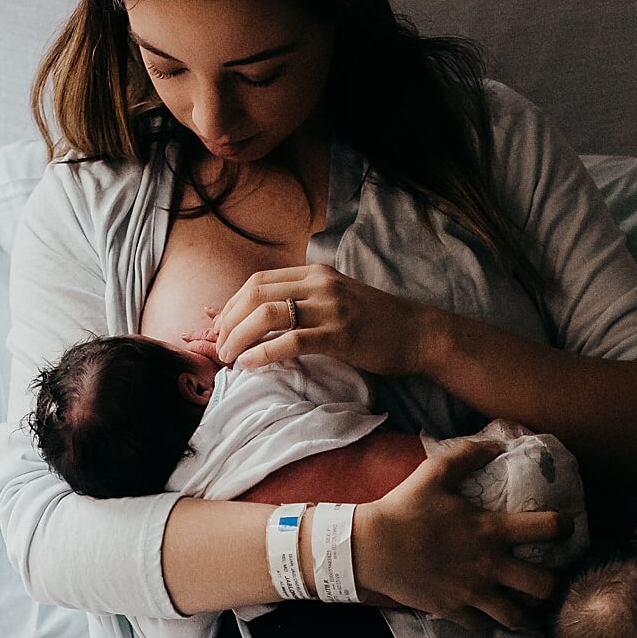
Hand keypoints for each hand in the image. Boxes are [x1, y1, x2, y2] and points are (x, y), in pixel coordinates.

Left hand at [207, 265, 440, 374]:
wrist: (418, 334)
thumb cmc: (377, 323)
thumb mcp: (337, 299)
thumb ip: (306, 300)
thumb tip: (267, 318)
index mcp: (314, 273)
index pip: (258, 281)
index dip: (232, 304)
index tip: (221, 328)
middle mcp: (318, 283)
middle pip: (255, 293)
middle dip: (228, 321)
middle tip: (217, 346)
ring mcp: (329, 307)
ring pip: (267, 313)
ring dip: (239, 336)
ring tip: (228, 357)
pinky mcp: (339, 334)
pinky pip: (290, 341)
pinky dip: (263, 353)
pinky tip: (249, 364)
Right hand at [354, 438, 568, 628]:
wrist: (369, 547)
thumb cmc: (404, 508)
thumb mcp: (434, 472)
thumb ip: (468, 456)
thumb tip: (496, 445)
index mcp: (490, 529)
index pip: (547, 529)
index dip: (564, 527)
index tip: (565, 528)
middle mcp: (488, 565)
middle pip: (543, 585)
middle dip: (553, 584)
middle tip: (549, 579)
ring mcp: (471, 591)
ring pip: (516, 616)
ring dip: (527, 614)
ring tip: (529, 610)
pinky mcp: (452, 609)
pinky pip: (483, 625)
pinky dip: (489, 622)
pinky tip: (490, 613)